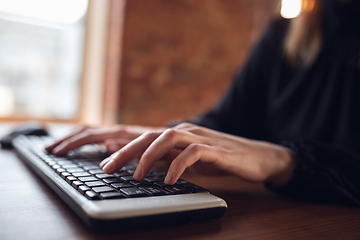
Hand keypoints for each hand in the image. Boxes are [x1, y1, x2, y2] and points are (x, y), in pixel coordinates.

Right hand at [45, 124, 164, 154]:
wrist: (180, 138)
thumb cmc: (169, 146)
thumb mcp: (153, 150)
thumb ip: (129, 147)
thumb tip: (106, 143)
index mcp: (124, 133)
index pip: (92, 136)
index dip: (73, 143)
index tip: (57, 152)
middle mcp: (119, 130)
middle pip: (87, 131)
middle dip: (67, 140)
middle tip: (48, 149)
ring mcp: (120, 131)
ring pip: (90, 130)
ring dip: (72, 137)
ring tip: (55, 146)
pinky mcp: (121, 135)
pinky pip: (98, 133)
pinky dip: (83, 137)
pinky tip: (77, 143)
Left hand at [100, 123, 294, 184]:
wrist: (259, 157)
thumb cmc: (223, 159)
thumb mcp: (192, 161)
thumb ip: (171, 160)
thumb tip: (146, 168)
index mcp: (180, 135)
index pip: (146, 138)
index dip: (124, 148)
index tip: (105, 162)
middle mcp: (188, 132)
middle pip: (150, 136)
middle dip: (126, 151)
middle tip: (108, 168)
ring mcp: (202, 139)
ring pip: (168, 139)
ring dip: (149, 156)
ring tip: (137, 176)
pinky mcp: (217, 149)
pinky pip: (193, 153)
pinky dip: (178, 165)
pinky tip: (170, 180)